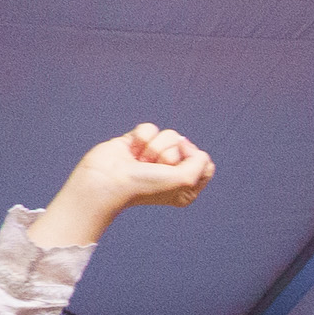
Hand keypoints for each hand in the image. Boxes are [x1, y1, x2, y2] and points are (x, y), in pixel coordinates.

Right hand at [33, 125, 212, 242]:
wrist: (108, 180)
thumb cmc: (145, 186)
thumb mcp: (184, 181)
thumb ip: (200, 163)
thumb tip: (188, 145)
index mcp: (186, 187)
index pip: (205, 163)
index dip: (193, 159)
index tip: (176, 168)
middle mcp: (171, 171)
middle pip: (186, 146)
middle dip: (169, 154)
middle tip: (153, 168)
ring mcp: (154, 156)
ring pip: (169, 134)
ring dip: (153, 147)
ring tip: (140, 161)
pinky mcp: (137, 142)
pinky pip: (149, 127)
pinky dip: (140, 138)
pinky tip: (131, 152)